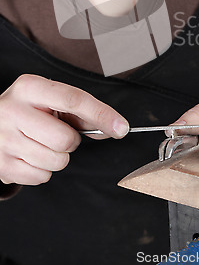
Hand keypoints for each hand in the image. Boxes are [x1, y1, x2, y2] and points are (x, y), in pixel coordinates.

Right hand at [0, 74, 128, 185]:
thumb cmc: (28, 110)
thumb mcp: (48, 100)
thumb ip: (81, 111)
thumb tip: (114, 127)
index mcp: (30, 87)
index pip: (74, 100)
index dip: (102, 115)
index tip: (121, 127)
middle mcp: (13, 110)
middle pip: (66, 139)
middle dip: (71, 141)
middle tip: (57, 133)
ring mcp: (4, 139)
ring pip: (56, 161)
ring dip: (58, 157)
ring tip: (42, 143)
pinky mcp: (1, 165)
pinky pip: (41, 177)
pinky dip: (43, 170)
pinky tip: (31, 155)